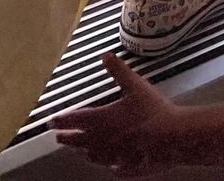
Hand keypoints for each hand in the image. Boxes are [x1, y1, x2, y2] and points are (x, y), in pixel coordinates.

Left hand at [52, 53, 179, 174]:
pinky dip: (109, 165)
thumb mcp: (134, 85)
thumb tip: (106, 56)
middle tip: (58, 138)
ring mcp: (115, 157)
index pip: (75, 120)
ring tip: (81, 151)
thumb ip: (118, 70)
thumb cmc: (152, 112)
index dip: (62, 120)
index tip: (51, 121)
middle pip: (79, 141)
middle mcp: (103, 141)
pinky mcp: (128, 169)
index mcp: (101, 120)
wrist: (172, 139)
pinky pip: (114, 169)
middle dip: (68, 138)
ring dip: (85, 152)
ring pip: (94, 157)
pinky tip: (111, 166)